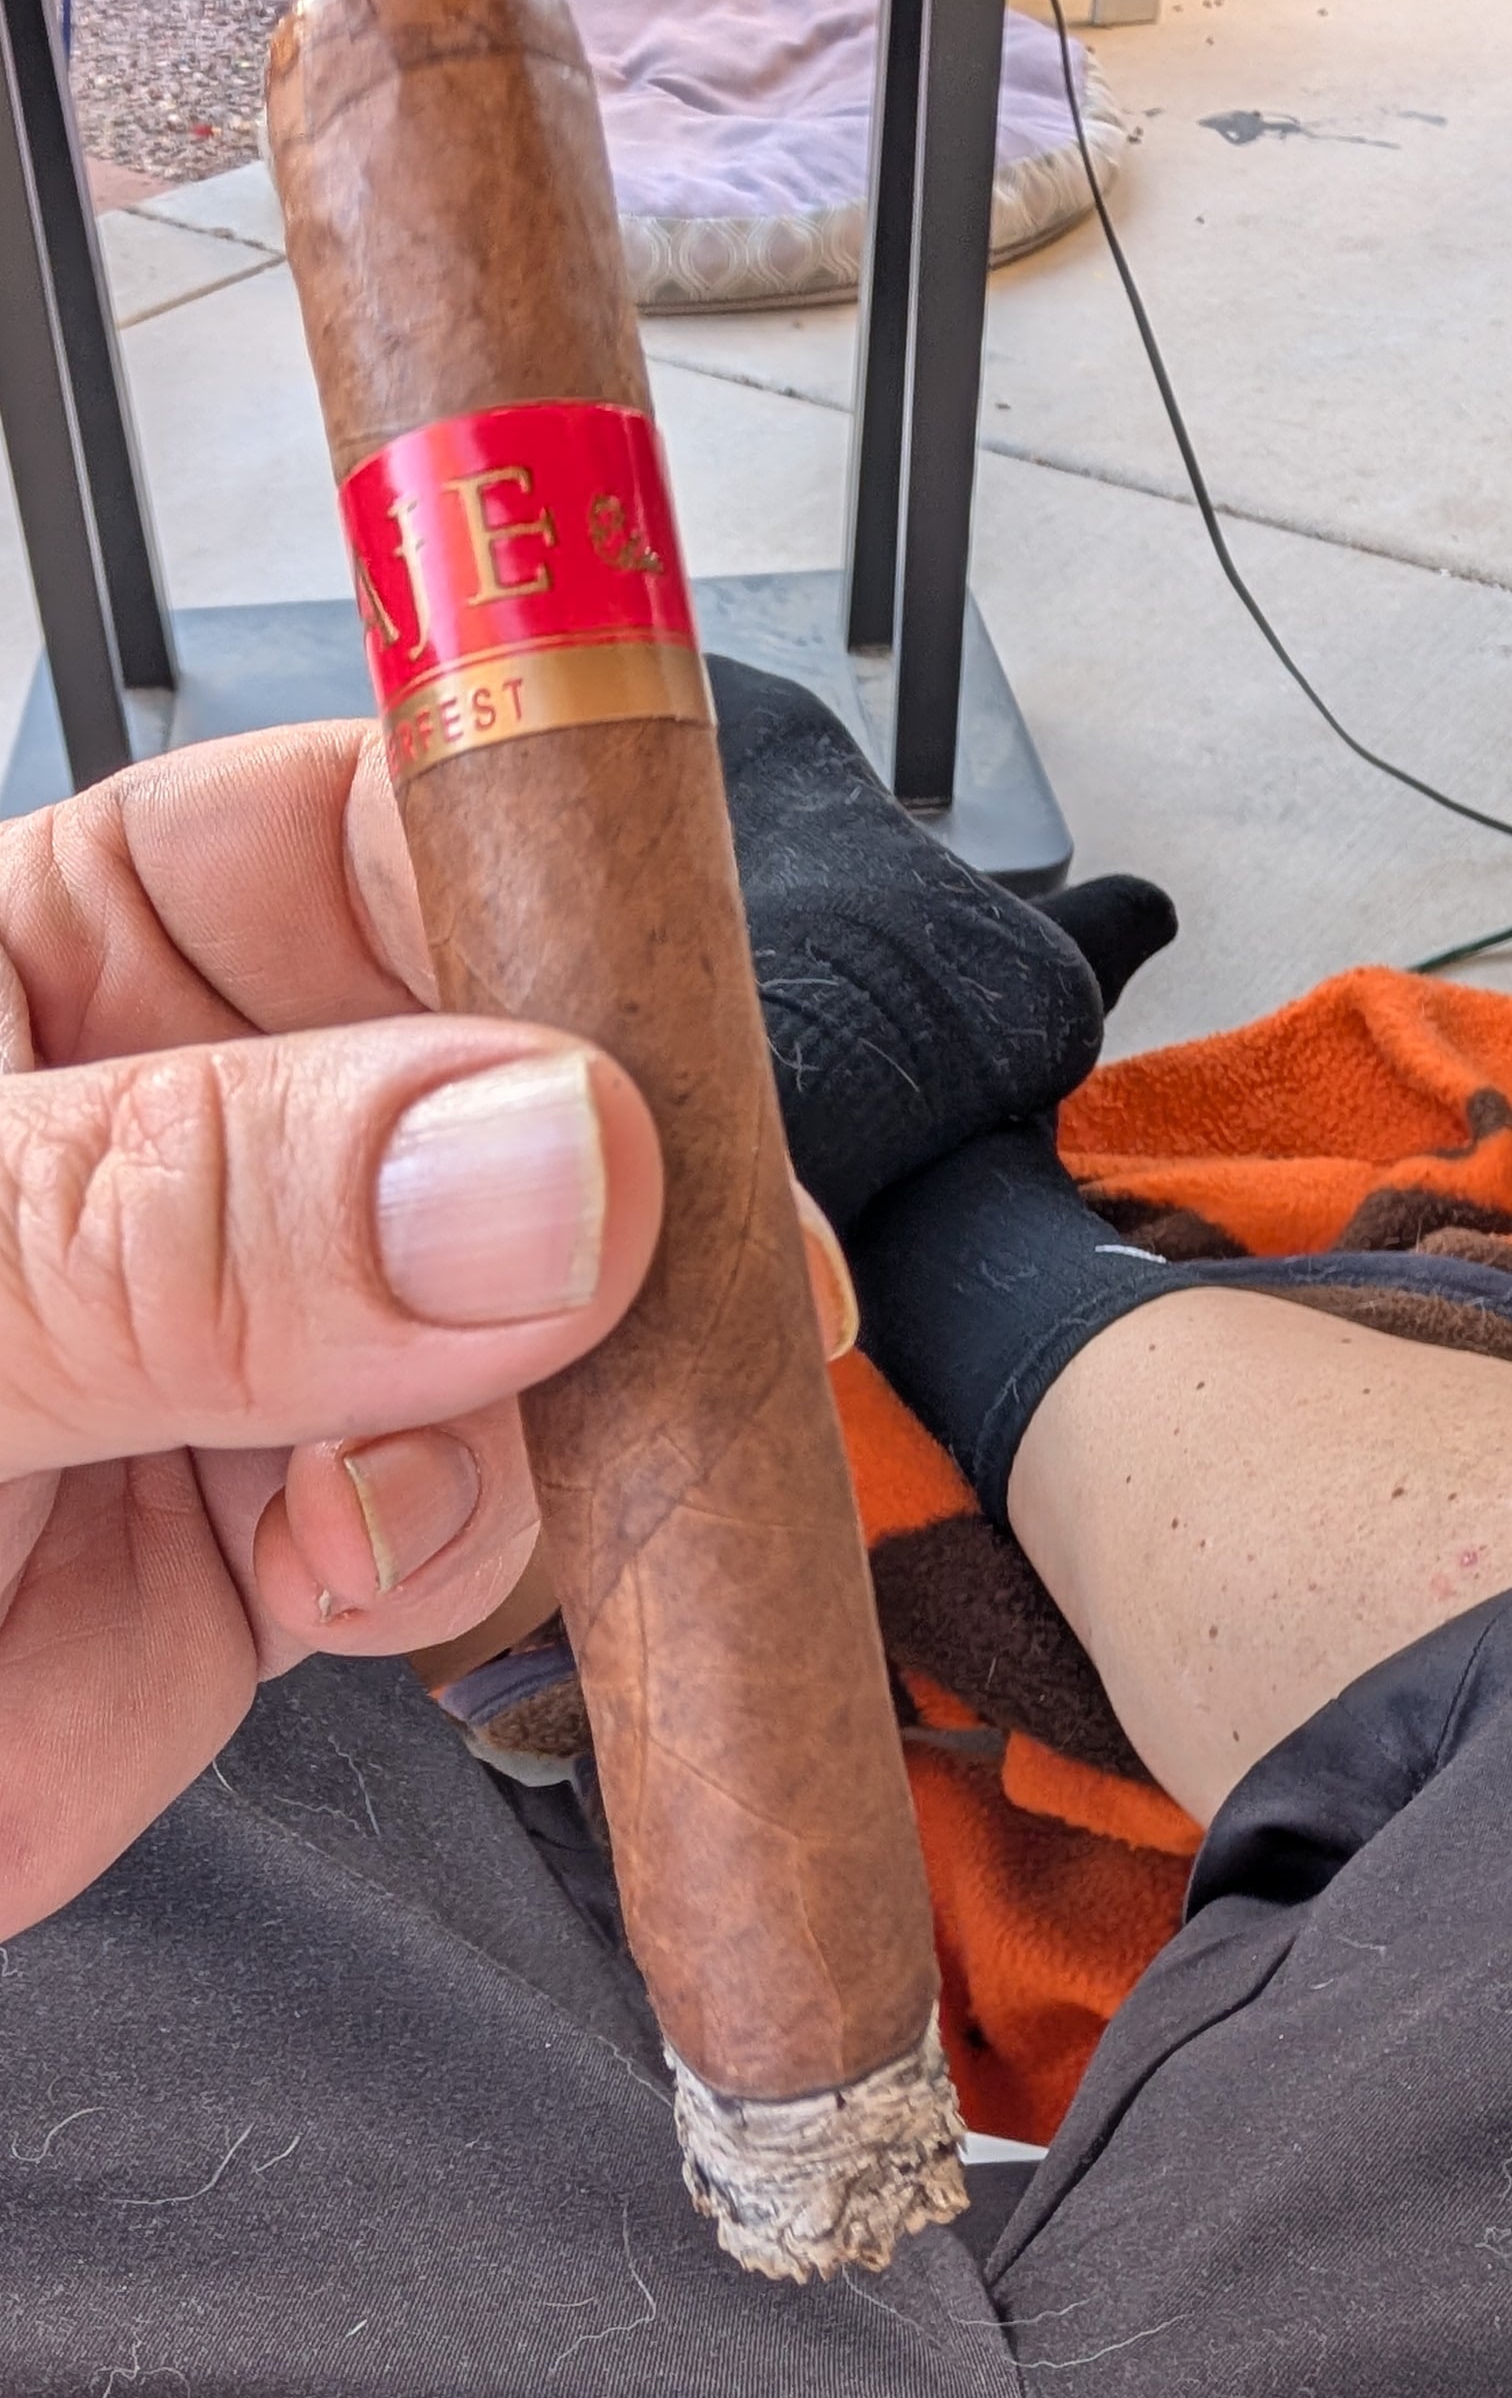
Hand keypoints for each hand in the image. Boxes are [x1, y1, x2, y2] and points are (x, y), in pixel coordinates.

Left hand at [0, 721, 852, 1939]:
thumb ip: (177, 1225)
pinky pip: (479, 1503)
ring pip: (539, 1306)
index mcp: (43, 960)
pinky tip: (344, 1567)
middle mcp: (177, 1137)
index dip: (531, 885)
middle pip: (509, 1072)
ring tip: (399, 1474)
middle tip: (666, 1267)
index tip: (657, 1003)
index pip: (355, 830)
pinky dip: (473, 1540)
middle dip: (600, 1175)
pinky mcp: (283, 1536)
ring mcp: (246, 1342)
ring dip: (544, 1389)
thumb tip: (528, 1162)